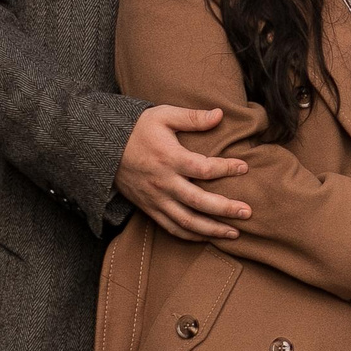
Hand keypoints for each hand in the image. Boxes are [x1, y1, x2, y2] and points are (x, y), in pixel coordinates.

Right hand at [117, 105, 250, 241]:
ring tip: (234, 233)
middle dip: (225, 209)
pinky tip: (208, 237)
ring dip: (211, 230)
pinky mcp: (148, 208)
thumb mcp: (163, 115)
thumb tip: (220, 114)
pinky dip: (191, 235)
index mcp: (169, 158)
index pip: (203, 168)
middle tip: (247, 212)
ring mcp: (155, 199)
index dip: (226, 169)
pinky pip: (171, 227)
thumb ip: (192, 117)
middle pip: (198, 202)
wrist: (103, 146)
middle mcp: (163, 182)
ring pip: (186, 221)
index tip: (244, 167)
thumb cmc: (138, 128)